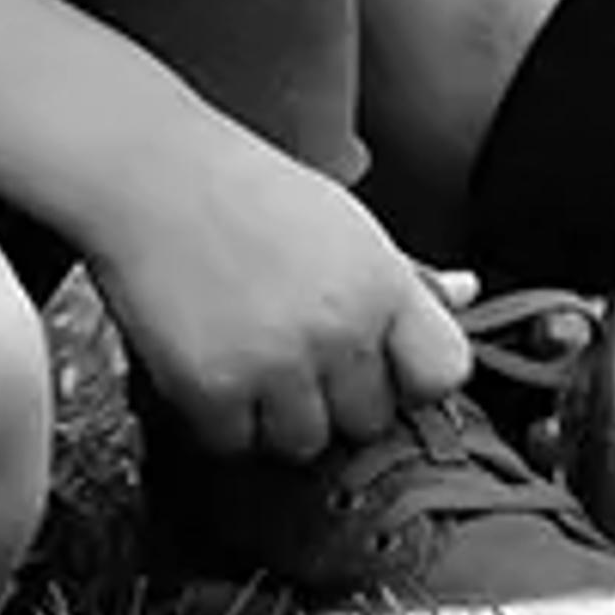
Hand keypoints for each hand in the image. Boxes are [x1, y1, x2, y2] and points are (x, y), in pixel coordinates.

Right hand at [84, 114, 468, 458]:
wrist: (145, 169)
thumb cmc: (243, 188)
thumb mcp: (340, 220)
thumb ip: (404, 275)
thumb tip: (468, 292)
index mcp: (381, 281)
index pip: (444, 374)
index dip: (410, 376)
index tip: (379, 362)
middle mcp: (339, 327)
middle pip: (369, 420)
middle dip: (334, 396)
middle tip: (290, 345)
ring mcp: (277, 362)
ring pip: (304, 443)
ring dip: (276, 413)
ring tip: (246, 350)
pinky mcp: (214, 388)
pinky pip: (235, 444)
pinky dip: (218, 417)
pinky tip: (207, 358)